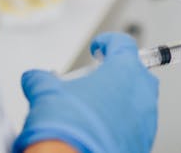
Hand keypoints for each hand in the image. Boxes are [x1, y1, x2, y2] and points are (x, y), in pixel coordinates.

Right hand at [13, 33, 157, 152]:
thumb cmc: (68, 127)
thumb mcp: (46, 95)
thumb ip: (41, 80)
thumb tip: (34, 78)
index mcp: (124, 69)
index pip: (122, 44)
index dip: (108, 42)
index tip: (99, 46)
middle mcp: (142, 89)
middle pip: (134, 72)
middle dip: (117, 74)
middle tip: (96, 81)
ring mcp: (147, 116)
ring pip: (138, 100)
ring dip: (120, 101)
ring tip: (96, 111)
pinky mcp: (145, 138)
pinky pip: (136, 125)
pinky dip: (122, 124)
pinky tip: (102, 131)